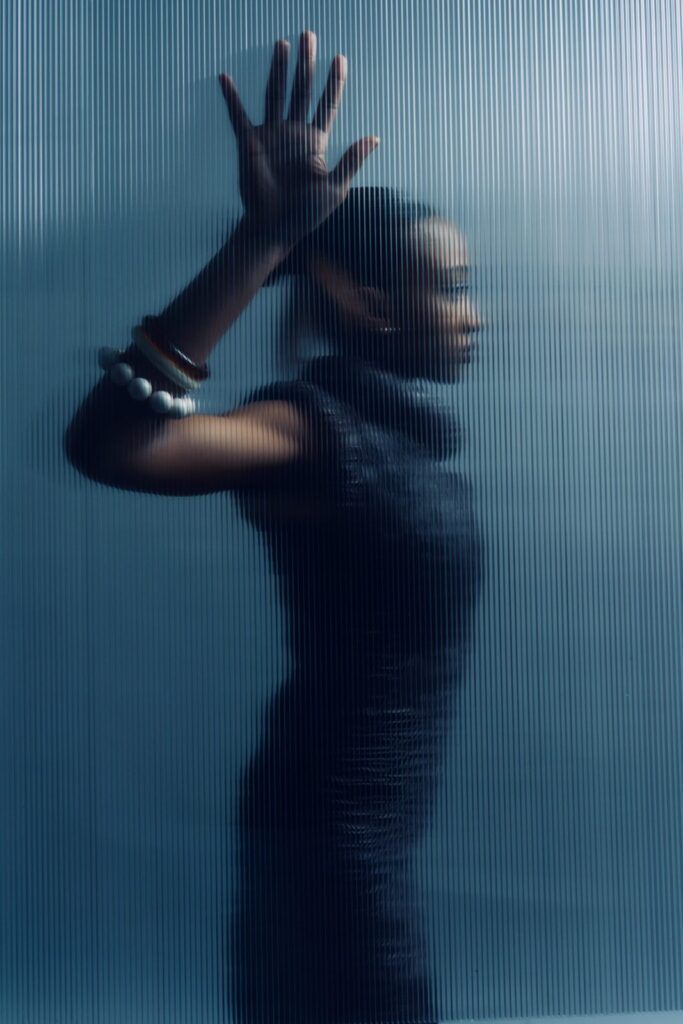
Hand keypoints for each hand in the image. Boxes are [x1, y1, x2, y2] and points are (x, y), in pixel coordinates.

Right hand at [219, 30, 379, 246]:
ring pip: (276, 94)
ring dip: (279, 69)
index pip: (327, 105)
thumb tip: (375, 138)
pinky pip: (239, 116)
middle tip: (309, 36)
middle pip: (301, 90)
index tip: (340, 58)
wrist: (274, 228)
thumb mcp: (336, 188)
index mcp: (316, 143)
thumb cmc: (306, 214)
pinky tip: (226, 78)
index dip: (334, 82)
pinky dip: (232, 98)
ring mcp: (272, 136)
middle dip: (306, 64)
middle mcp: (294, 134)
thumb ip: (353, 160)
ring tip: (282, 44)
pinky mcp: (250, 144)